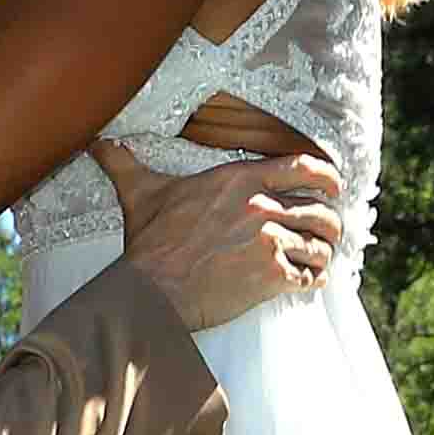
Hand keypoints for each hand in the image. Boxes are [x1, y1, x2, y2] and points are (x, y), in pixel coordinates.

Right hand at [104, 132, 343, 333]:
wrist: (152, 291)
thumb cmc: (149, 244)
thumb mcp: (140, 194)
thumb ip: (126, 164)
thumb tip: (99, 144)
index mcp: (240, 180)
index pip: (304, 168)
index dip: (328, 178)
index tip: (334, 187)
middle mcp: (262, 206)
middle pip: (321, 209)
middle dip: (331, 222)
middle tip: (329, 232)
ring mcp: (270, 241)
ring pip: (320, 244)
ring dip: (324, 253)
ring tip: (320, 259)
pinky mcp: (272, 276)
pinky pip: (310, 276)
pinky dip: (314, 280)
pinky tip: (308, 282)